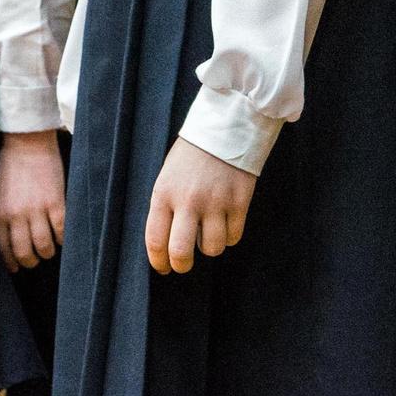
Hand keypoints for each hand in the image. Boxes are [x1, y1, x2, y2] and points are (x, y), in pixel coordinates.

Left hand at [0, 130, 66, 271]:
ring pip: (44, 246)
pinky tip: (62, 236)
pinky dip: (62, 238)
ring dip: (48, 252)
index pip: (4, 248)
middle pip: (25, 252)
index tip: (17, 268)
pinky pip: (60, 230)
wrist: (27, 141)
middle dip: (31, 261)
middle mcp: (16, 215)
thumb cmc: (10, 165)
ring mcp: (36, 209)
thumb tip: (10, 238)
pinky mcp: (55, 202)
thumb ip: (2, 215)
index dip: (12, 262)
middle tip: (36, 260)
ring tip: (50, 250)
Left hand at [146, 137, 255, 274]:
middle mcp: (188, 200)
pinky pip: (234, 237)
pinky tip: (225, 223)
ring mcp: (216, 202)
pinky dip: (229, 236)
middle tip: (183, 264)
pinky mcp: (239, 202)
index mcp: (164, 193)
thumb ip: (166, 207)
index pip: (156, 240)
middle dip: (181, 265)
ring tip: (208, 232)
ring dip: (209, 247)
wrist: (225, 127)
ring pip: (212, 249)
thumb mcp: (168, 176)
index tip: (163, 268)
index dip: (159, 261)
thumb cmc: (192, 155)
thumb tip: (168, 242)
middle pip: (181, 252)